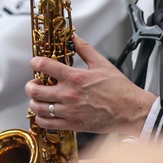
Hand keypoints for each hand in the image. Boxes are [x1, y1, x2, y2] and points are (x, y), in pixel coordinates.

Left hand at [25, 34, 155, 135]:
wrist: (131, 111)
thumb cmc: (119, 88)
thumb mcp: (102, 63)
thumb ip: (84, 49)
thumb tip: (73, 37)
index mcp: (74, 77)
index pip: (44, 66)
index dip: (35, 62)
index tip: (35, 62)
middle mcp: (69, 95)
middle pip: (34, 90)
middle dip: (31, 85)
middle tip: (35, 83)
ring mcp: (69, 112)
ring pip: (38, 108)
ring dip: (34, 101)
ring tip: (40, 98)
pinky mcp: (72, 125)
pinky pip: (47, 124)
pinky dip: (41, 118)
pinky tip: (46, 113)